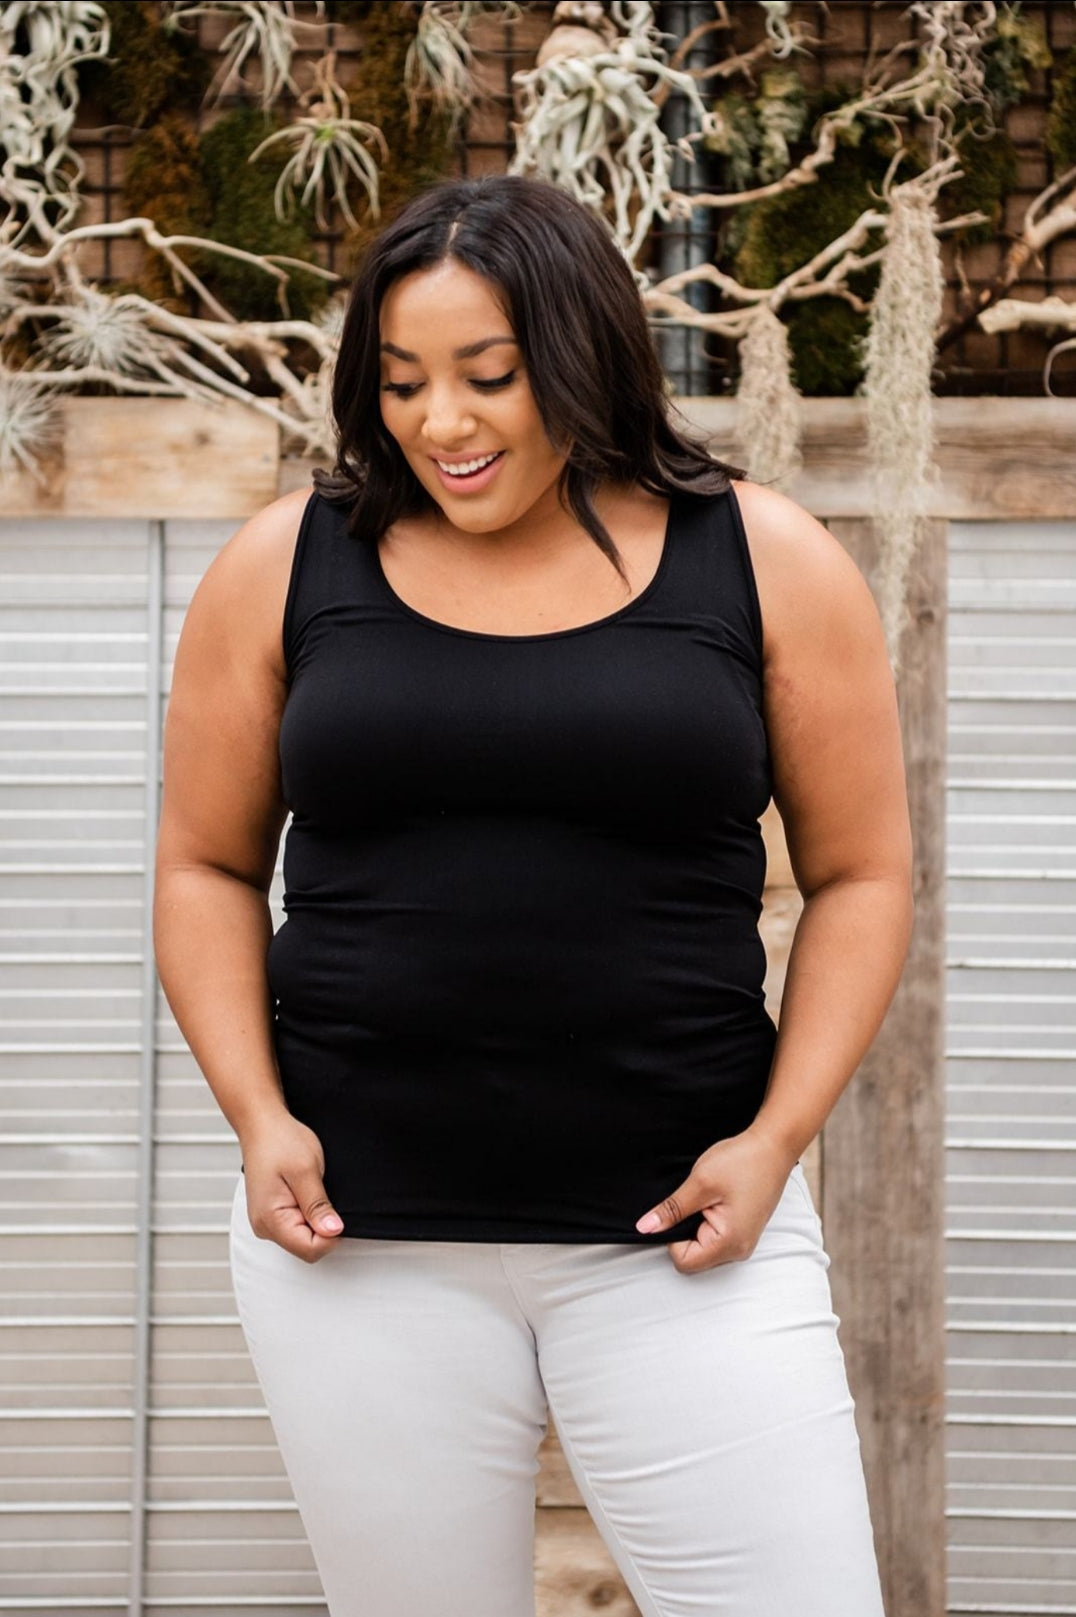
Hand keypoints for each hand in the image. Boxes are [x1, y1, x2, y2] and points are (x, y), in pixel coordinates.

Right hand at [239, 1111, 344, 1263]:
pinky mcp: (271, 1215)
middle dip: (323, 1226)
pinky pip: (297, 1226)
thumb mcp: (306, 1170)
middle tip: (320, 1192)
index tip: (335, 1208)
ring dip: (315, 1218)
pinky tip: (305, 1191)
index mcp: (271, 1219)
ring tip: (310, 1188)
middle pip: (308, 1247)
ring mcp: (266, 1222)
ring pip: (304, 1238)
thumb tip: (334, 1231)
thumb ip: (318, 1205)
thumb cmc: (280, 1141)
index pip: (311, 1250)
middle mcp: (264, 1227)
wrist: (262, 1125)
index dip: (332, 1234)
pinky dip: (307, 1213)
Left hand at [635, 1125, 799, 1274]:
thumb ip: (672, 1209)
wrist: (773, 1147)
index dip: (672, 1238)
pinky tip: (716, 1198)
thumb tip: (646, 1228)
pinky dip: (707, 1220)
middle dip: (685, 1230)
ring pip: (703, 1246)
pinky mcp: (743, 1231)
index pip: (684, 1261)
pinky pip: (715, 1236)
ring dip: (696, 1224)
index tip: (680, 1210)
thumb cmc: (743, 1161)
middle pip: (694, 1257)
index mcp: (729, 1244)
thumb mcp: (700, 1183)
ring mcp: (743, 1242)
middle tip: (695, 1200)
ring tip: (708, 1197)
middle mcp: (739, 1250)